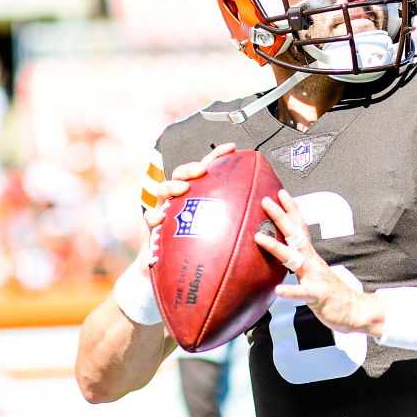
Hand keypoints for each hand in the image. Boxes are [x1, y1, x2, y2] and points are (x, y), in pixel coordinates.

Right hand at [134, 143, 237, 273]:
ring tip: (183, 188)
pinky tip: (160, 218)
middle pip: (181, 174)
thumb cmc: (201, 247)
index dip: (217, 156)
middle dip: (190, 168)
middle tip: (201, 170)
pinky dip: (154, 215)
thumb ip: (238, 222)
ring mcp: (165, 209)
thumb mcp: (221, 232)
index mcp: (197, 194)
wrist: (172, 268)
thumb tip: (266, 219)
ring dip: (172, 185)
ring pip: (163, 189)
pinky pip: (150, 216)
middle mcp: (179, 198)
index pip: (206, 169)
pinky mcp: (153, 224)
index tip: (231, 148)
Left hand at [254, 189, 376, 335]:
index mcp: (310, 255)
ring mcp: (315, 277)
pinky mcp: (317, 296)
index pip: (300, 227)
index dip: (291, 209)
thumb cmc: (329, 292)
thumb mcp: (312, 272)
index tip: (280, 193)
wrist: (354, 311)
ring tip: (259, 238)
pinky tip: (278, 289)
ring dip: (276, 247)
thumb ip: (299, 261)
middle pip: (295, 235)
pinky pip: (302, 293)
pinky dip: (290, 291)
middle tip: (265, 200)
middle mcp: (312, 262)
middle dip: (280, 217)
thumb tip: (284, 250)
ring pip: (294, 260)